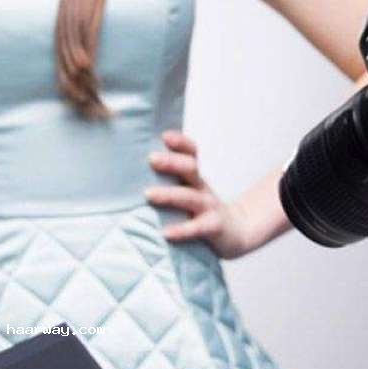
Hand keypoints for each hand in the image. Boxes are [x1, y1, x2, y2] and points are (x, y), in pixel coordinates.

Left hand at [145, 130, 253, 258]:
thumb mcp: (189, 193)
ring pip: (189, 197)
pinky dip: (181, 230)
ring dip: (169, 195)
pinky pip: (196, 228)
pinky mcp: (213, 228)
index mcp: (194, 179)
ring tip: (148, 194)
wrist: (237, 232)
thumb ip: (169, 184)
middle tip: (151, 159)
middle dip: (171, 163)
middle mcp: (201, 189)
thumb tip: (130, 177)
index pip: (191, 154)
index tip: (164, 136)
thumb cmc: (201, 212)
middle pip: (190, 169)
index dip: (181, 143)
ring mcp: (208, 208)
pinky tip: (165, 233)